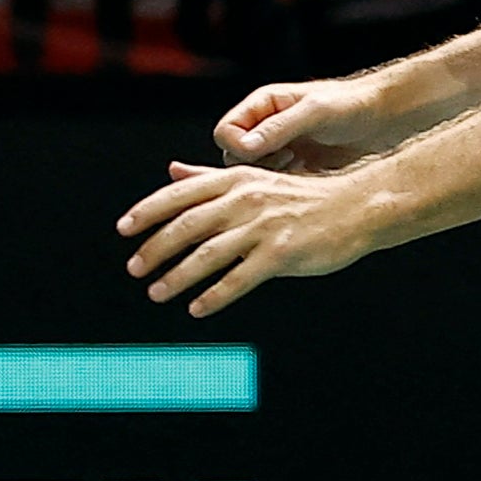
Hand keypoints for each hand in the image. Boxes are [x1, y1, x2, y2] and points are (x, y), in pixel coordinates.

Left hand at [120, 158, 376, 314]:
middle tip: (134, 269)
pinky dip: (214, 296)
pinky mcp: (282, 254)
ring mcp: (263, 227)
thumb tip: (171, 172)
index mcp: (236, 180)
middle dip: (155, 249)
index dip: (147, 212)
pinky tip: (197, 309)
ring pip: (207, 255)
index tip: (123, 230)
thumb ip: (211, 178)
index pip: (179, 195)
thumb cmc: (305, 196)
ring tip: (157, 293)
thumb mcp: (256, 178)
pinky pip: (239, 279)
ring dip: (177, 277)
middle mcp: (245, 200)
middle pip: (186, 226)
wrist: (356, 207)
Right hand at [213, 74, 394, 171]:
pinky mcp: (296, 171)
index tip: (263, 152)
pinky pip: (276, 187)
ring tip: (300, 168)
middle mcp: (265, 129)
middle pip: (233, 158)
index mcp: (262, 106)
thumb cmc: (352, 104)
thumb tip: (244, 146)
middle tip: (288, 161)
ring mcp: (279, 151)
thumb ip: (279, 127)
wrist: (384, 119)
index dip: (237, 147)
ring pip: (253, 177)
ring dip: (270, 180)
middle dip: (253, 166)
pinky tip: (309, 180)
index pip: (225, 132)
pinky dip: (286, 189)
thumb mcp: (316, 111)